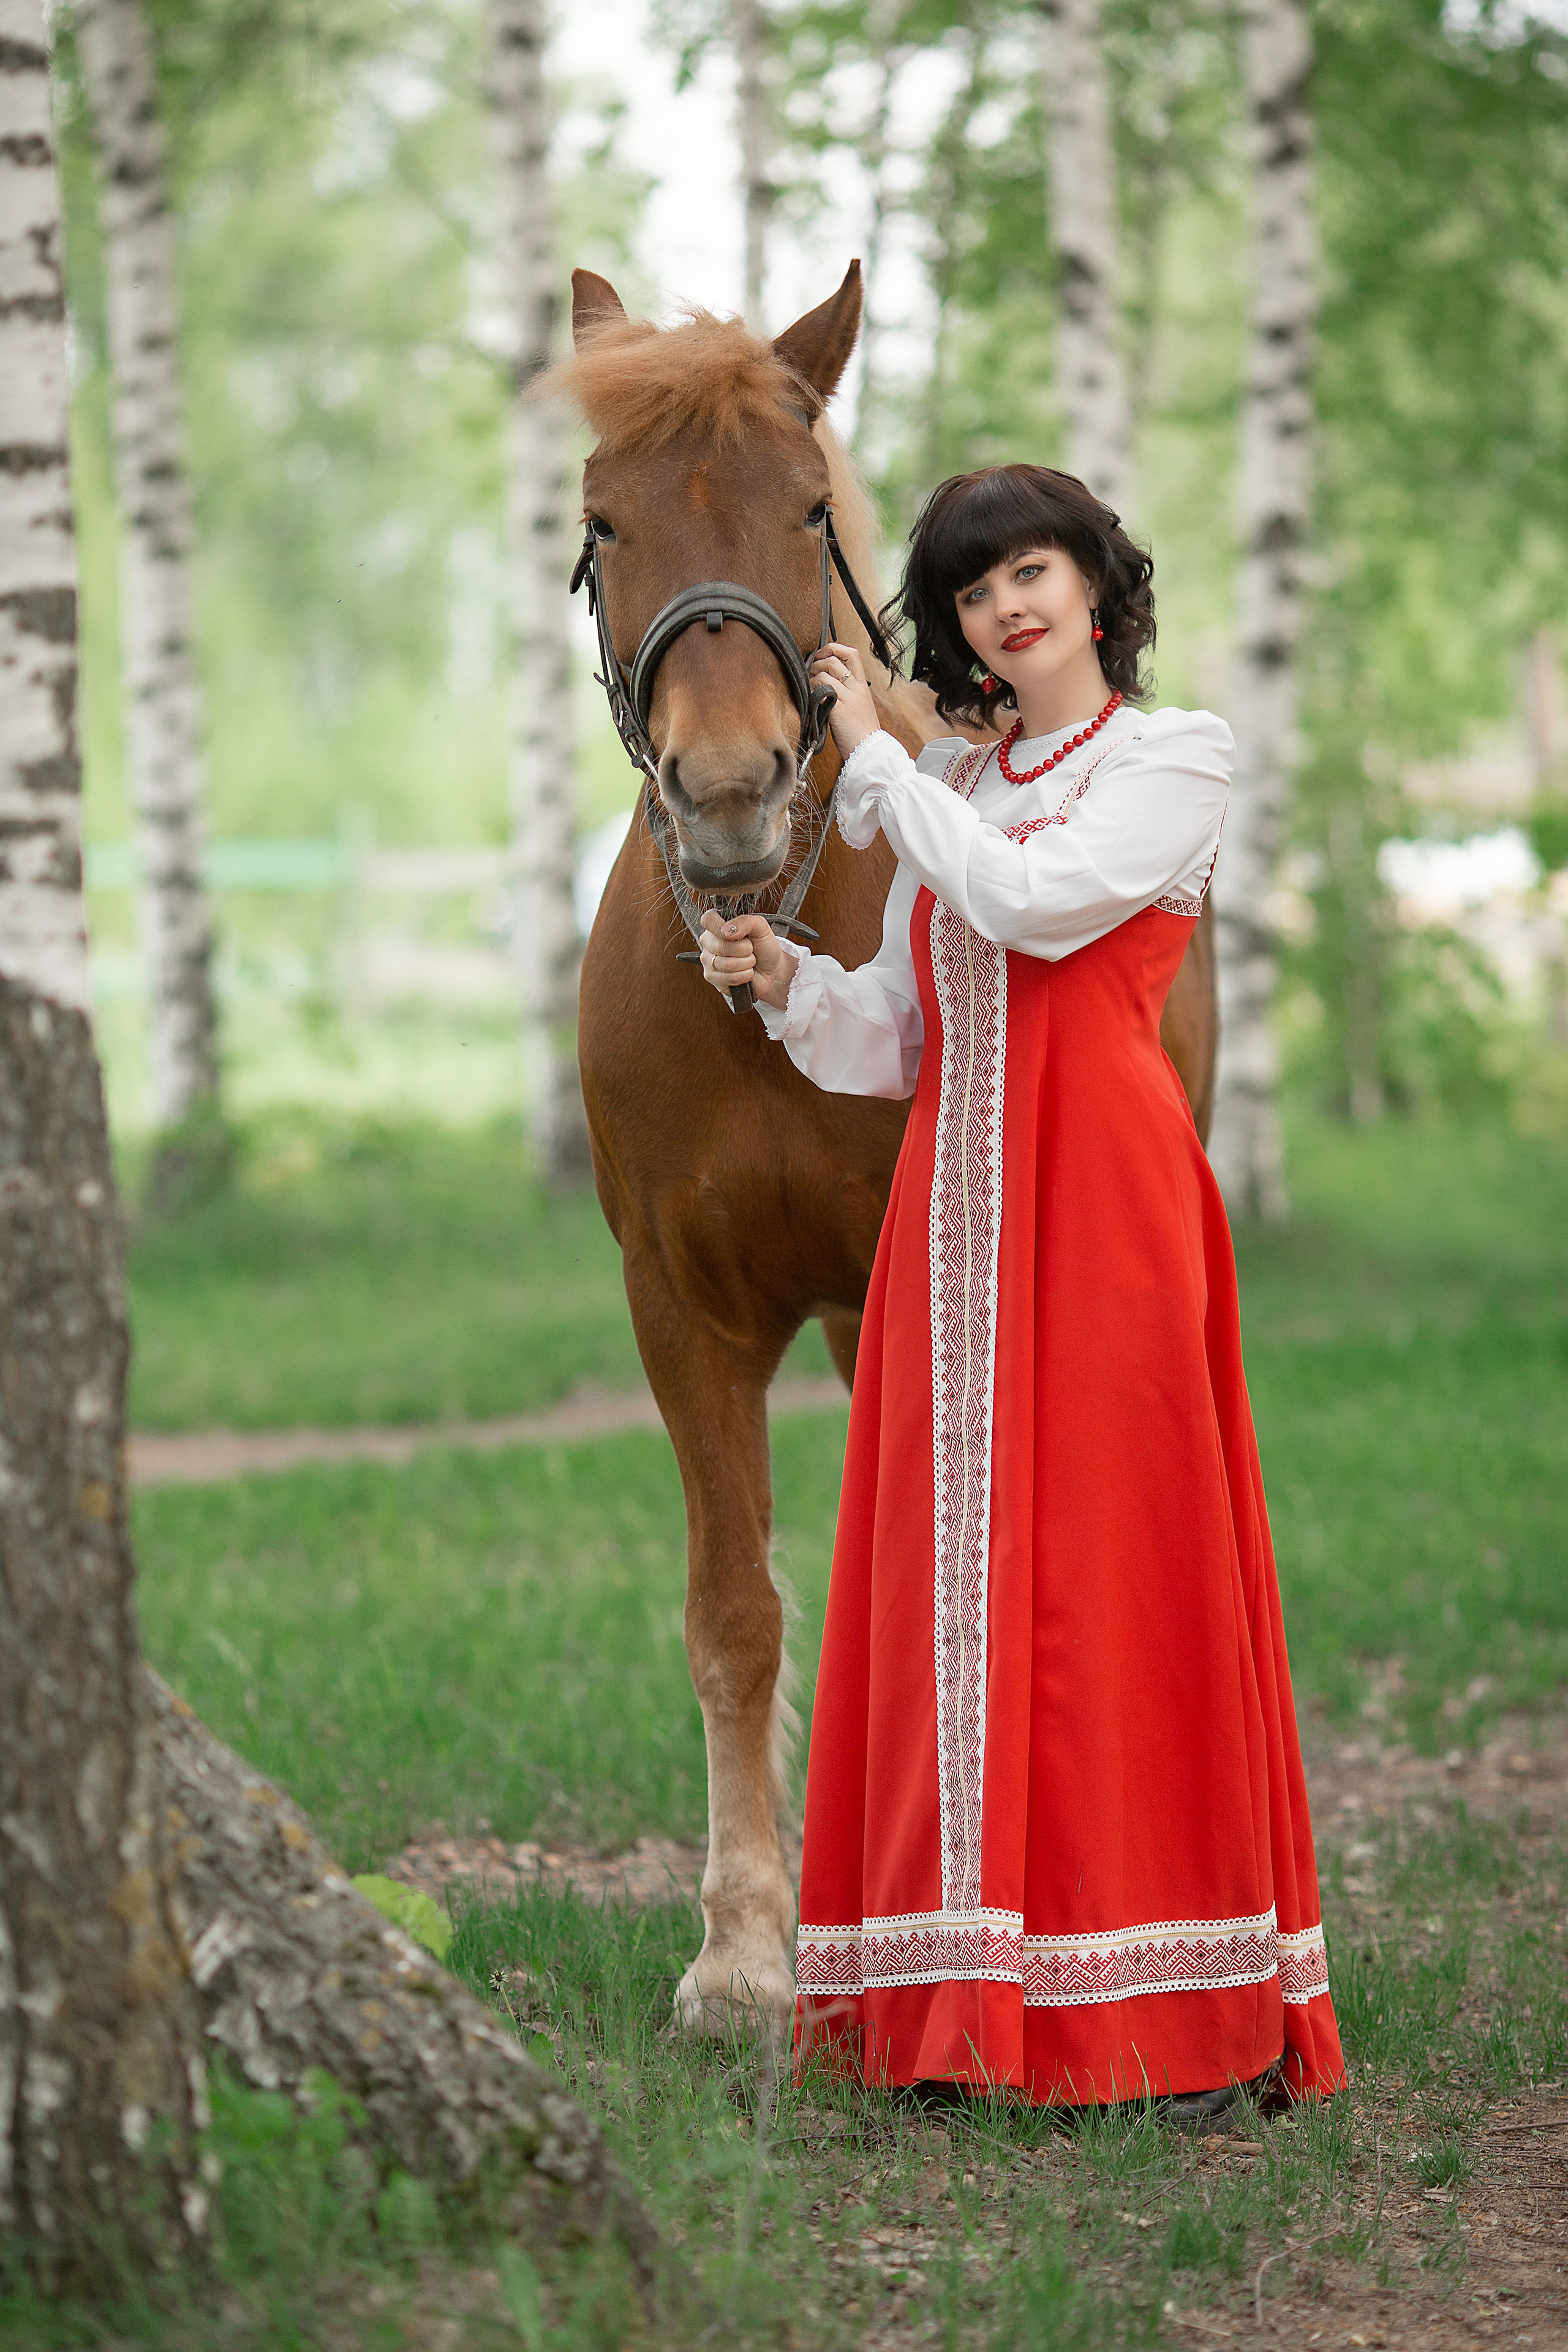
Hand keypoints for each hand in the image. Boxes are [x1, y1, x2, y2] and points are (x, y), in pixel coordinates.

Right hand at [699, 910, 792, 1010]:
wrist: (772, 970)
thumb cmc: (764, 947)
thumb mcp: (760, 927)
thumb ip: (744, 921)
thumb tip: (726, 931)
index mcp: (717, 925)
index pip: (707, 919)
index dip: (721, 926)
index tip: (736, 932)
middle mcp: (709, 943)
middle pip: (720, 946)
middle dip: (744, 949)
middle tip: (750, 949)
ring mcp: (708, 962)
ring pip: (726, 964)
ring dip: (746, 963)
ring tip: (749, 961)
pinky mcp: (713, 979)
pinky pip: (728, 978)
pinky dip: (744, 976)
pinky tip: (745, 972)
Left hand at [809, 641, 878, 758]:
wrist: (869, 750)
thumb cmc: (860, 731)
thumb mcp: (858, 705)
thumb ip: (846, 691)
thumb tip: (825, 679)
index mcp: (862, 686)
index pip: (851, 653)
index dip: (834, 648)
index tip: (822, 655)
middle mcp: (857, 688)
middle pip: (835, 659)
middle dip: (818, 662)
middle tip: (812, 672)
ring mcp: (849, 698)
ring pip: (825, 673)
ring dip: (812, 678)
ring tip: (811, 688)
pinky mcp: (839, 710)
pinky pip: (822, 691)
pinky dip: (813, 692)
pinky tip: (812, 700)